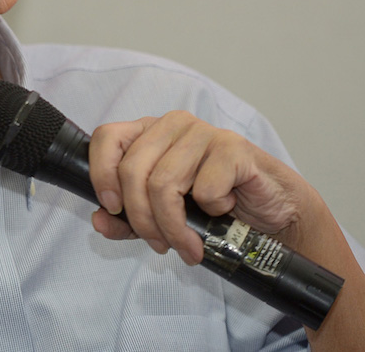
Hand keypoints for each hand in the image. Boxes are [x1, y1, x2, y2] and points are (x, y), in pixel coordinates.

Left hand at [86, 111, 310, 265]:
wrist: (274, 214)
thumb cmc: (214, 209)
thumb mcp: (161, 218)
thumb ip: (126, 220)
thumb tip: (99, 220)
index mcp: (148, 133)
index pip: (106, 138)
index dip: (101, 174)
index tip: (112, 207)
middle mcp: (172, 125)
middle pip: (133, 169)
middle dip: (142, 218)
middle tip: (159, 245)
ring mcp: (203, 132)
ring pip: (164, 183)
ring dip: (173, 227)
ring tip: (188, 246)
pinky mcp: (233, 147)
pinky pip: (204, 188)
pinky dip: (211, 211)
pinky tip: (224, 209)